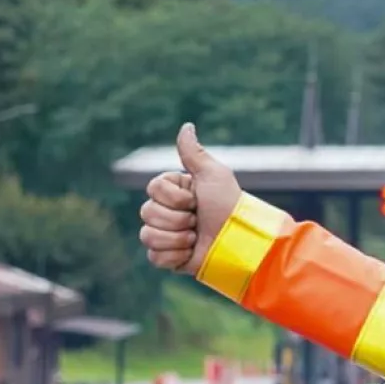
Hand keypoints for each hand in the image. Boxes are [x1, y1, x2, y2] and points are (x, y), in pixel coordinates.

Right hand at [138, 123, 241, 274]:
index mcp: (174, 191)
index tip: (196, 200)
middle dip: (177, 218)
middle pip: (147, 212)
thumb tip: (186, 125)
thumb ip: (194, 153)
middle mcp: (167, 211)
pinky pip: (153, 257)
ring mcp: (167, 235)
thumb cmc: (228, 205)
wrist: (237, 241)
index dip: (174, 197)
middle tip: (197, 220)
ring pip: (147, 235)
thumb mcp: (213, 174)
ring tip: (196, 238)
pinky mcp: (169, 257)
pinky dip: (174, 256)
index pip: (153, 188)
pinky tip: (190, 253)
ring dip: (176, 238)